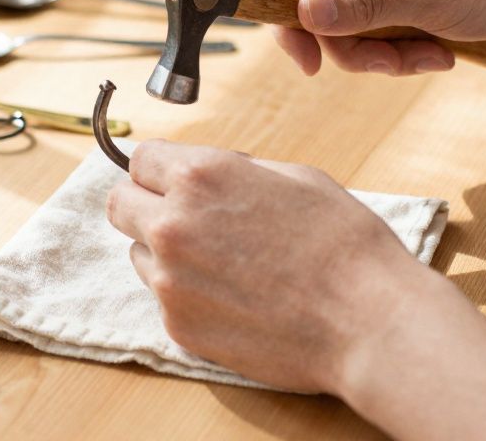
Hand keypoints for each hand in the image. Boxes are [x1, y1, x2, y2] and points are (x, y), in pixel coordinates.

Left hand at [105, 139, 428, 392]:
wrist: (366, 319)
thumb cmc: (342, 243)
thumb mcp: (294, 177)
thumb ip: (236, 172)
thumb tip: (211, 174)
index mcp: (199, 176)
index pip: (139, 160)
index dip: (160, 170)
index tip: (172, 181)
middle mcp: (172, 224)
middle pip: (119, 204)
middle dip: (145, 206)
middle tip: (183, 219)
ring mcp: (169, 279)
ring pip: (139, 254)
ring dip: (164, 253)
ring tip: (221, 264)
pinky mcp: (178, 325)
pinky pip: (163, 299)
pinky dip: (187, 295)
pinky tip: (233, 298)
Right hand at [271, 0, 485, 75]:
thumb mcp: (430, 1)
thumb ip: (362, 6)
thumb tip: (304, 12)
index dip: (293, 20)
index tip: (311, 64)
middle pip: (320, 3)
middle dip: (354, 44)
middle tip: (393, 64)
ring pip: (347, 20)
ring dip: (382, 51)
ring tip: (429, 56)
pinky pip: (374, 22)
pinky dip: (398, 45)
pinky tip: (435, 49)